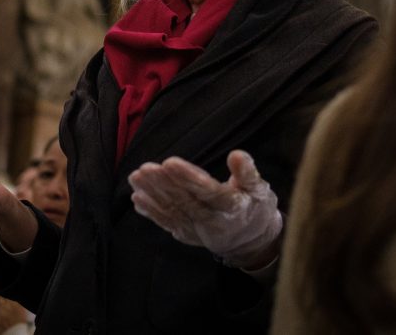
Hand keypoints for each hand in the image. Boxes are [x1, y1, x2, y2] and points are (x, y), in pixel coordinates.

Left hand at [128, 150, 281, 269]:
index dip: (188, 178)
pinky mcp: (186, 234)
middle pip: (185, 201)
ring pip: (172, 211)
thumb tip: (236, 155)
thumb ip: (247, 172)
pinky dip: (151, 212)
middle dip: (163, 184)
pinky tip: (137, 199)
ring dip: (152, 195)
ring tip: (136, 178)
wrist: (251, 242)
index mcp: (232, 207)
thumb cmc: (255, 207)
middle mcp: (212, 221)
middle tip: (146, 168)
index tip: (170, 163)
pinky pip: (167, 222)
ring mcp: (197, 230)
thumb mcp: (259, 189)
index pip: (208, 191)